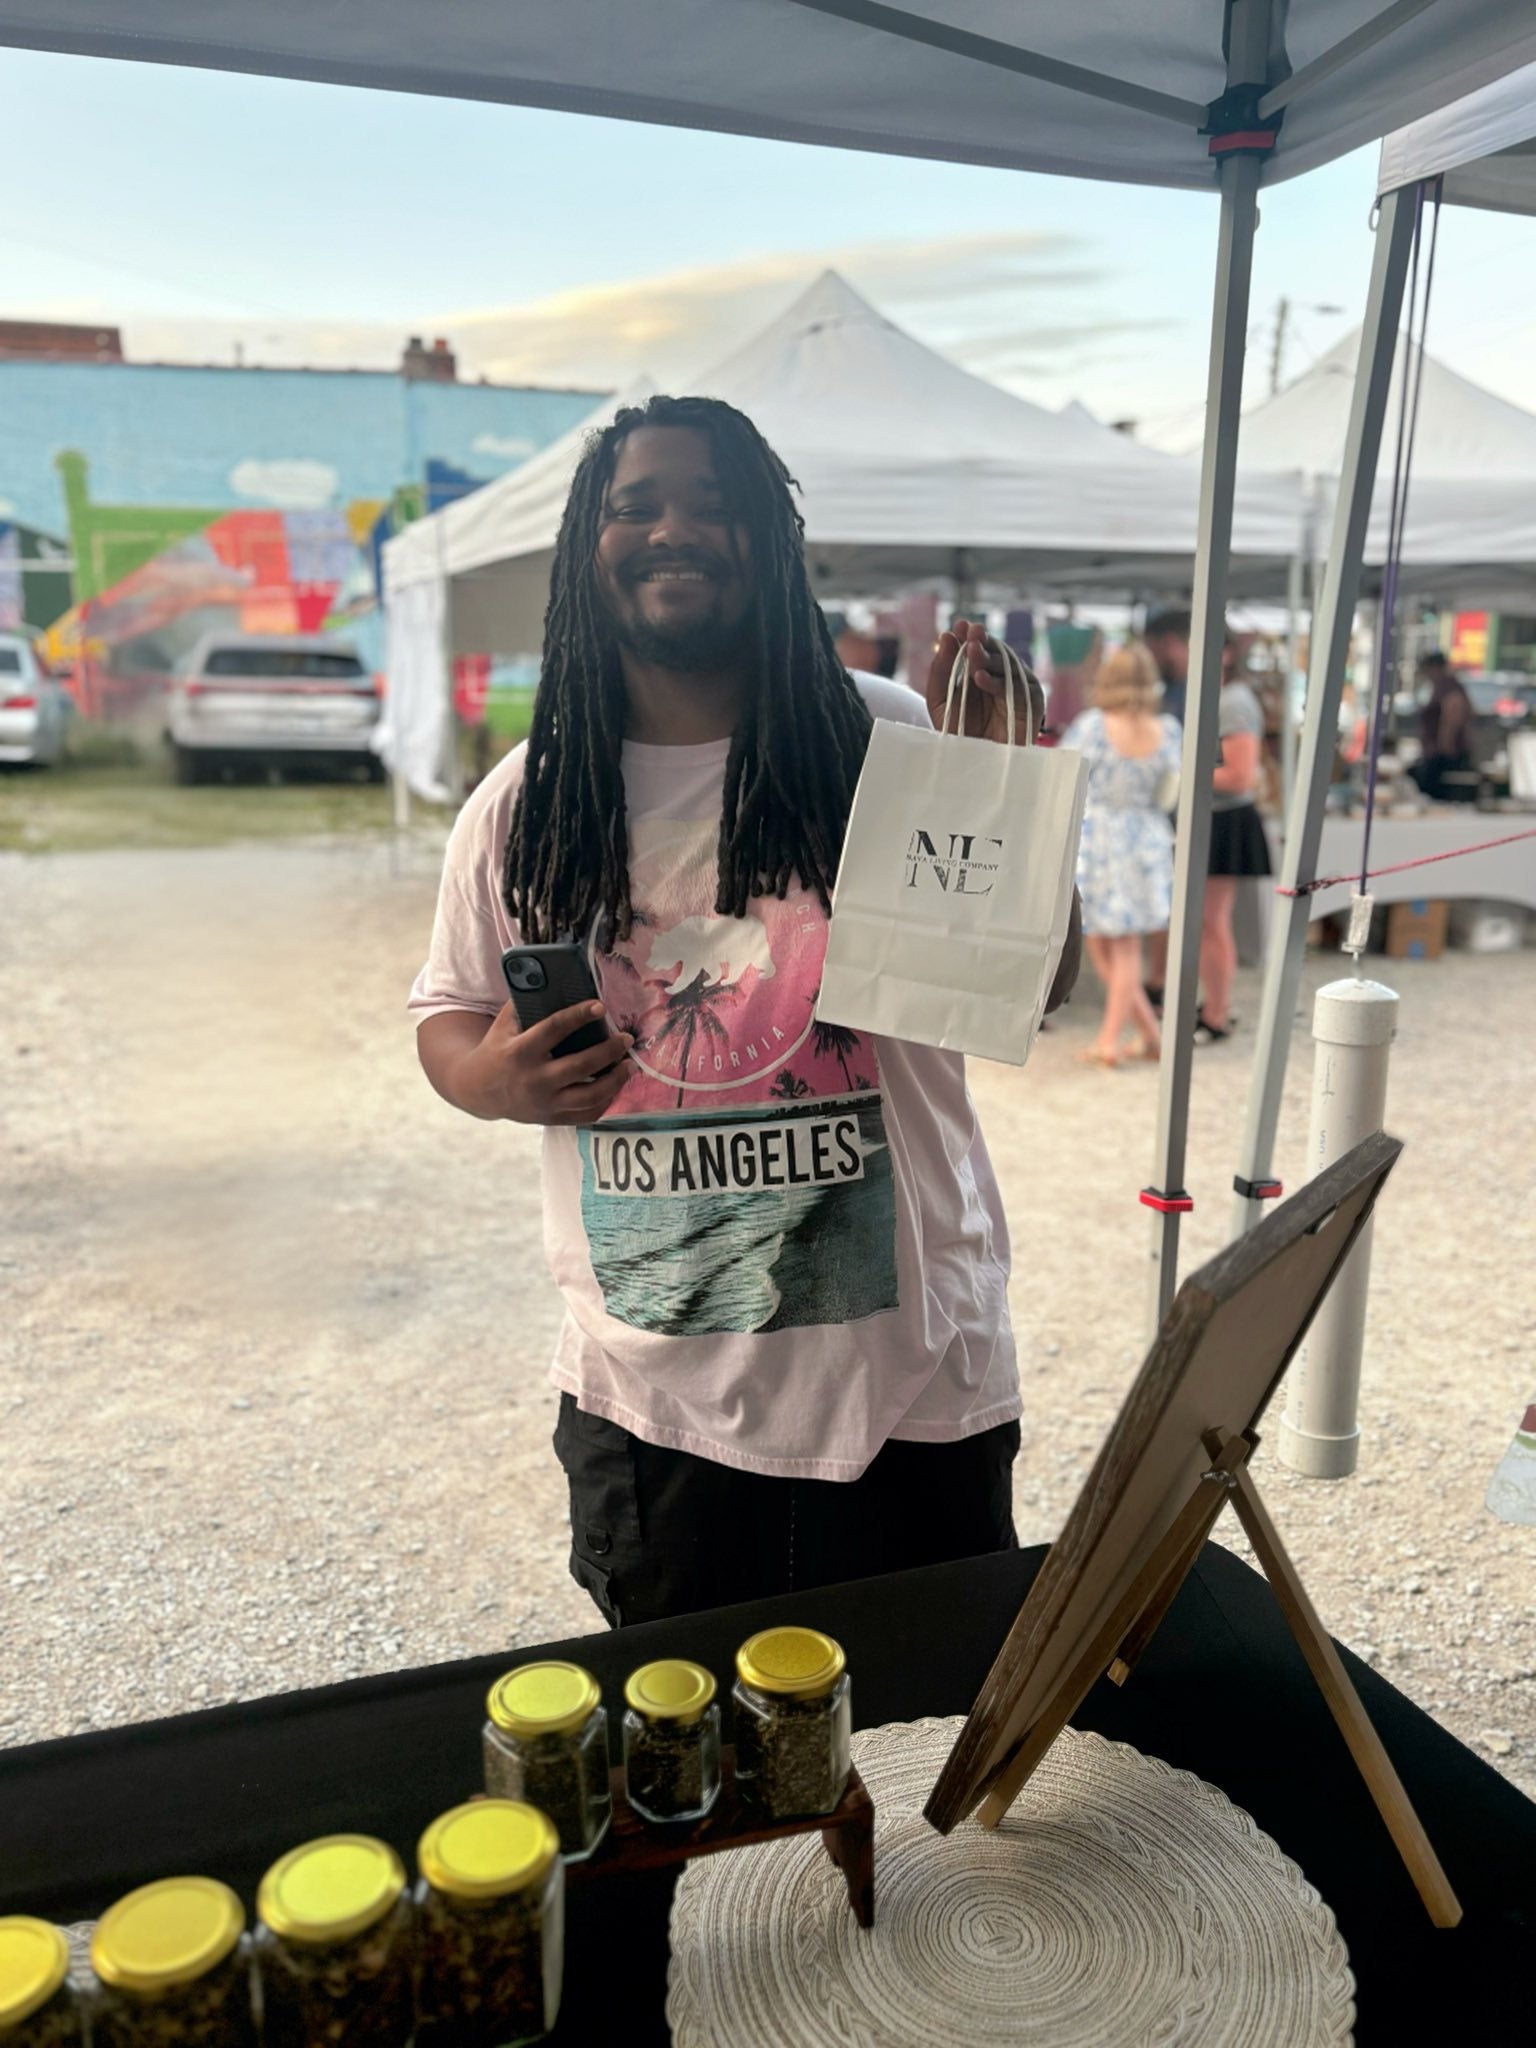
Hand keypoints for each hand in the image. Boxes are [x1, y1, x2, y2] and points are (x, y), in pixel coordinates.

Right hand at [458, 1000, 633, 1125]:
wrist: (480, 1090)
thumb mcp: (504, 1024)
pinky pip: (587, 1114)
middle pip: (581, 1065)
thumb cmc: (497, 1049)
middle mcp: (535, 1079)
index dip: (579, 1016)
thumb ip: (524, 1002)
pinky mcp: (552, 1118)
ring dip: (616, 1080)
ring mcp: (545, 1102)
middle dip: (609, 1051)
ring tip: (630, 1065)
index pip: (554, 1029)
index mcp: (521, 1051)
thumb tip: (549, 975)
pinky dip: (606, 1101)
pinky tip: (616, 1086)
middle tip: (626, 1038)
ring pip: (590, 1096)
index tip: (600, 1007)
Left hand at [925, 618, 1041, 744]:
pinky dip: (995, 682)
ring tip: (971, 651)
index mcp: (981, 674)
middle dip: (981, 641)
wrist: (977, 766)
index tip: (958, 625)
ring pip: (1005, 666)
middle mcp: (1001, 678)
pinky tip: (978, 677)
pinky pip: (1014, 688)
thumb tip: (944, 636)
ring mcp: (1018, 688)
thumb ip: (940, 671)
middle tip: (970, 630)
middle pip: (994, 653)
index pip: (978, 648)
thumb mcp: (941, 701)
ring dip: (987, 657)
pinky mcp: (1031, 704)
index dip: (969, 636)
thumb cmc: (959, 735)